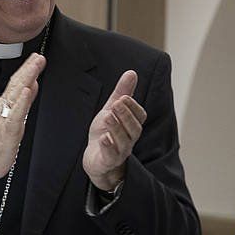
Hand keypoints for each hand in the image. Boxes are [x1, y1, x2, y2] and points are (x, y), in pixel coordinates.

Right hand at [0, 53, 46, 200]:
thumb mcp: (14, 119)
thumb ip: (23, 102)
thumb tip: (32, 85)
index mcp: (5, 106)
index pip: (17, 83)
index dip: (27, 69)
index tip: (37, 57)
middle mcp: (4, 108)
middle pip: (17, 85)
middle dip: (29, 69)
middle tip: (39, 56)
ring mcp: (5, 118)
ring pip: (16, 95)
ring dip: (26, 79)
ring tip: (35, 66)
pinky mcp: (8, 130)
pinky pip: (15, 114)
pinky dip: (22, 101)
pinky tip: (27, 91)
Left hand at [83, 70, 145, 190]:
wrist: (95, 158)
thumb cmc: (106, 132)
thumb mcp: (111, 110)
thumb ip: (122, 93)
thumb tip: (131, 72)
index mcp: (132, 125)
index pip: (139, 116)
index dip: (133, 107)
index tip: (123, 97)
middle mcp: (129, 139)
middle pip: (134, 128)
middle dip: (126, 116)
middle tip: (116, 104)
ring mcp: (120, 152)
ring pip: (123, 142)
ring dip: (116, 128)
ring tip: (108, 117)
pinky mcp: (108, 161)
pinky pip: (111, 156)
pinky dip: (108, 147)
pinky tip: (103, 138)